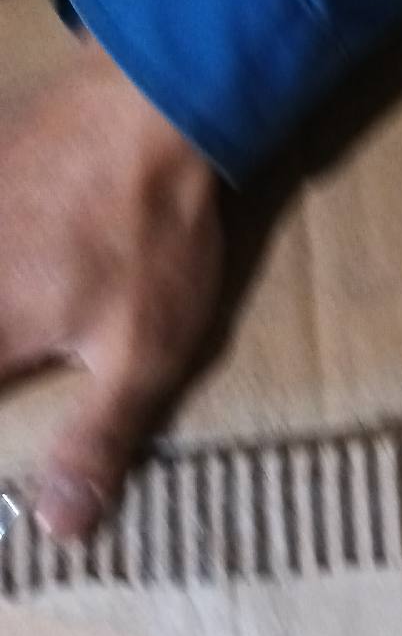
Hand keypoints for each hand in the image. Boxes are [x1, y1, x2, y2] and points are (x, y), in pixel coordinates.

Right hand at [0, 42, 221, 538]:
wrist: (148, 107)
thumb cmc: (151, 240)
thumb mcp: (144, 354)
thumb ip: (98, 439)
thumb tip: (59, 528)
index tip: (1, 471)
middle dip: (3, 361)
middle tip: (24, 362)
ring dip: (2, 319)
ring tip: (22, 333)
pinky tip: (17, 257)